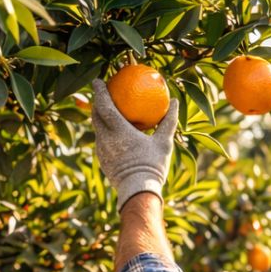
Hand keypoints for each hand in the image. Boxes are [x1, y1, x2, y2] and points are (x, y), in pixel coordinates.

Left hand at [90, 79, 178, 210]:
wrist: (138, 191)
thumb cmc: (153, 165)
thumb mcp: (164, 142)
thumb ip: (168, 120)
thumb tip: (174, 101)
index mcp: (118, 131)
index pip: (104, 105)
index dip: (100, 91)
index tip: (98, 80)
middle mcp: (105, 138)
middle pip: (95, 115)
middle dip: (96, 102)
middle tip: (102, 94)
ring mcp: (101, 150)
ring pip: (97, 129)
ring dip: (100, 118)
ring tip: (108, 114)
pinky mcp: (102, 160)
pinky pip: (101, 141)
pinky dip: (105, 133)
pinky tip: (115, 136)